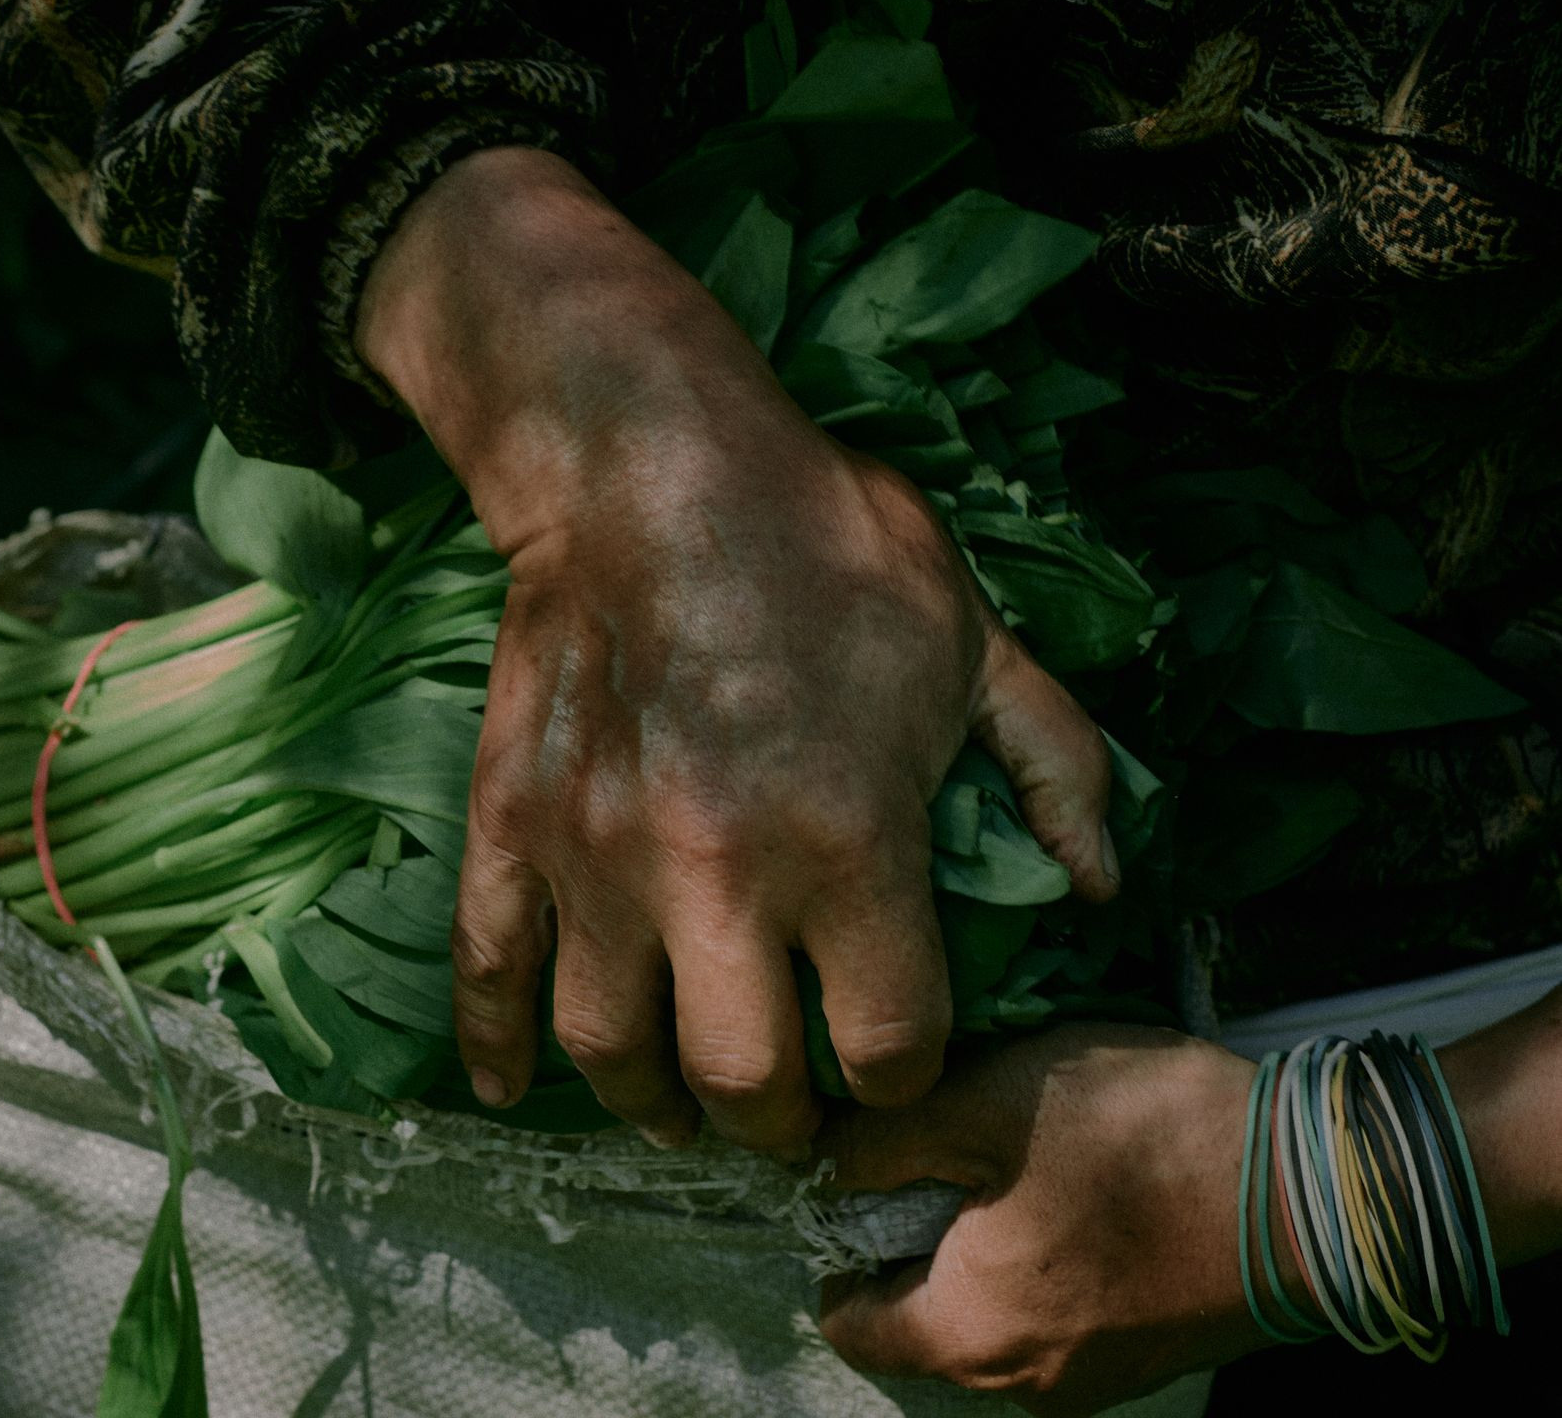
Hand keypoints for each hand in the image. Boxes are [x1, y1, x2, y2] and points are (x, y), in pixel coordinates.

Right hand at [358, 148, 1117, 1151]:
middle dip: (783, 1124)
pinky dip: (495, 1047)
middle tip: (793, 1111)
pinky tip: (516, 1092)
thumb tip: (1098, 882)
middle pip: (746, 1084)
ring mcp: (597, 860)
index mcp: (846, 841)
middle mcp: (714, 876)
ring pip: (613, 1050)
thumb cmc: (823, 545)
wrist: (646, 463)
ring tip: (681, 1108)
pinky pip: (488, 970)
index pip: (888, 1041)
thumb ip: (1056, 767)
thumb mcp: (973, 641)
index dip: (904, 1075)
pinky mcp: (513, 829)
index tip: (895, 1061)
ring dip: (654, 1106)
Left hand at [818, 1026, 1268, 1415]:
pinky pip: (1051, 1313)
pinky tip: (1075, 1185)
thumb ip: (883, 1140)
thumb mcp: (987, 1103)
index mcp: (970, 1337)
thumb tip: (817, 1162)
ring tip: (1016, 1155)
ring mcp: (1091, 1381)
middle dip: (914, 1235)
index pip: (847, 1323)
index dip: (836, 1240)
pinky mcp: (1142, 1357)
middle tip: (948, 1144)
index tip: (866, 1168)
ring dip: (981, 1241)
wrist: (1323, 1189)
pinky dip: (1041, 1258)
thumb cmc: (1144, 1141)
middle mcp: (1022, 1387)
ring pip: (986, 1313)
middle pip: (917, 1319)